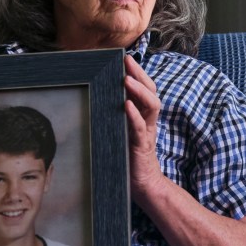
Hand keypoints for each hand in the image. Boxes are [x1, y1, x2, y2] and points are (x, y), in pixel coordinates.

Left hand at [123, 55, 164, 204]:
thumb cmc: (128, 160)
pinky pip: (141, 127)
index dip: (138, 73)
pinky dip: (134, 115)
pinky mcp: (142, 146)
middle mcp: (147, 121)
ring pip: (151, 105)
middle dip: (140, 74)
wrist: (144, 187)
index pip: (144, 89)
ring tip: (127, 79)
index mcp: (142, 117)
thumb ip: (113, 119)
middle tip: (128, 60)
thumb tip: (93, 101)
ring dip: (139, 90)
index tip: (125, 58)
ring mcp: (147, 132)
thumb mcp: (119, 134)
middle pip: (151, 91)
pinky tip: (126, 105)